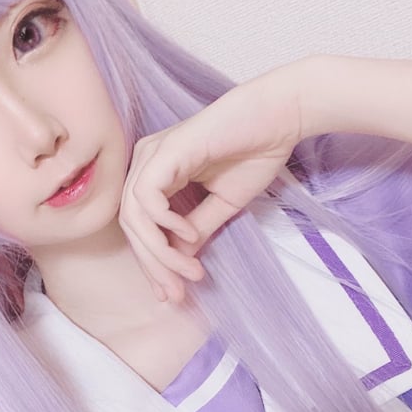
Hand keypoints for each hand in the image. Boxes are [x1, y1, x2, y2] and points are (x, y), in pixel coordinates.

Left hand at [119, 61, 306, 302]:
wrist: (280, 118)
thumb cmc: (254, 152)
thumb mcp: (221, 204)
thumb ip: (196, 229)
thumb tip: (178, 258)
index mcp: (157, 174)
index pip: (141, 228)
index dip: (153, 264)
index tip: (172, 294)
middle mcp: (147, 164)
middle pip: (132, 227)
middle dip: (153, 266)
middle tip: (176, 293)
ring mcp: (152, 155)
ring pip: (135, 217)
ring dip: (160, 253)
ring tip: (190, 272)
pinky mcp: (165, 151)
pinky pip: (146, 197)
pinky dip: (164, 222)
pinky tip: (189, 233)